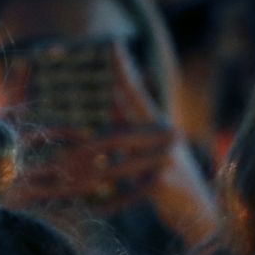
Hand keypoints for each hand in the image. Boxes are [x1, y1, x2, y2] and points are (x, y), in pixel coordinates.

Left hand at [2, 40, 216, 242]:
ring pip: (113, 165)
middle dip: (84, 148)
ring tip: (63, 183)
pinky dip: (106, 202)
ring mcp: (166, 156)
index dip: (123, 70)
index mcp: (156, 121)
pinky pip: (124, 192)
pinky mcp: (163, 180)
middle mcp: (164, 133)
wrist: (196, 209)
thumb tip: (105, 100)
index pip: (135, 91)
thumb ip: (126, 125)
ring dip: (87, 178)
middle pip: (114, 135)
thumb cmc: (162, 176)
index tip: (112, 45)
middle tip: (57, 150)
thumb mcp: (145, 147)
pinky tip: (92, 208)